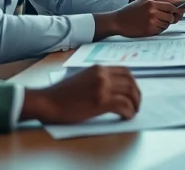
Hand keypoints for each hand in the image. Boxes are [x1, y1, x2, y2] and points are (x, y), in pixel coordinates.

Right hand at [21, 65, 140, 123]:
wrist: (47, 101)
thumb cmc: (61, 94)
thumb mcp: (83, 79)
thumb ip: (99, 79)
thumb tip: (114, 89)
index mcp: (99, 68)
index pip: (125, 71)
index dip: (133, 83)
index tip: (133, 92)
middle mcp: (103, 74)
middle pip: (130, 82)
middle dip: (136, 94)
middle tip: (136, 104)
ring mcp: (103, 87)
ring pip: (130, 93)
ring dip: (135, 104)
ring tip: (133, 111)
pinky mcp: (101, 101)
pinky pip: (124, 105)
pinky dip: (129, 112)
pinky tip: (127, 117)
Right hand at [101, 0, 179, 37]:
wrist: (118, 21)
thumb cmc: (130, 11)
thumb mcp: (142, 1)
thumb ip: (156, 1)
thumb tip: (171, 3)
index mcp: (152, 3)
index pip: (170, 6)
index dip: (174, 10)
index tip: (173, 12)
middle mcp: (152, 12)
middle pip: (170, 16)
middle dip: (169, 18)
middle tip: (163, 19)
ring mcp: (151, 22)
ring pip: (166, 24)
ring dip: (163, 24)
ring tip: (155, 23)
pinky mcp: (149, 31)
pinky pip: (160, 31)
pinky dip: (158, 30)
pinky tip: (151, 27)